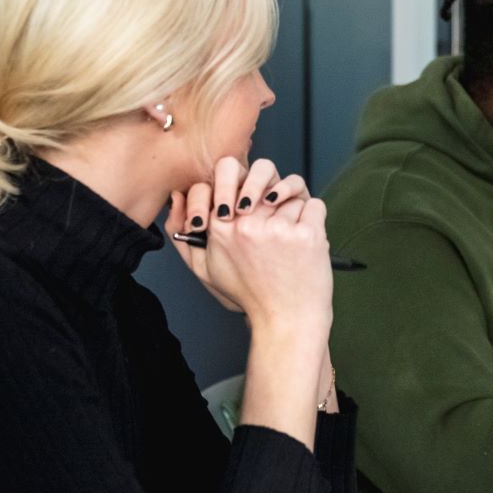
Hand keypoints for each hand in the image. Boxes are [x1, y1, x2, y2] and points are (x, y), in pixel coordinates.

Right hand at [165, 156, 329, 333]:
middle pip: (262, 170)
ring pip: (291, 191)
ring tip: (287, 235)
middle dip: (267, 182)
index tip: (245, 200)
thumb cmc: (248, 295)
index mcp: (220, 228)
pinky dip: (313, 218)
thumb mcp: (205, 269)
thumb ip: (184, 235)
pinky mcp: (308, 234)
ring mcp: (279, 228)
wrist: (285, 322)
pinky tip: (304, 237)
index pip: (227, 170)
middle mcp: (248, 223)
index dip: (239, 179)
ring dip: (291, 209)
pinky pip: (315, 205)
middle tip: (269, 202)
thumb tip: (177, 198)